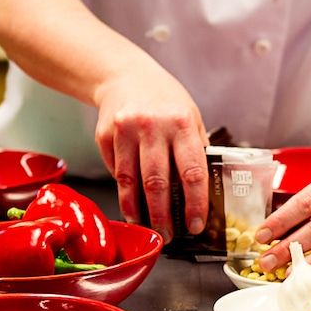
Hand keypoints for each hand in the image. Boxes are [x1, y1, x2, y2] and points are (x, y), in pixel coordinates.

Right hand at [93, 60, 209, 241]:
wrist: (124, 75)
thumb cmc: (164, 99)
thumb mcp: (190, 116)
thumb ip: (196, 149)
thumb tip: (205, 189)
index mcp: (181, 123)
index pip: (192, 172)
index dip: (195, 203)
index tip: (196, 224)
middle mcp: (152, 126)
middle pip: (157, 182)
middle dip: (163, 215)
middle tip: (167, 235)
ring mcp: (125, 131)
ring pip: (130, 181)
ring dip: (138, 210)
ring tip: (146, 225)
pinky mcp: (104, 136)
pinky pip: (115, 171)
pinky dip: (123, 190)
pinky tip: (131, 201)